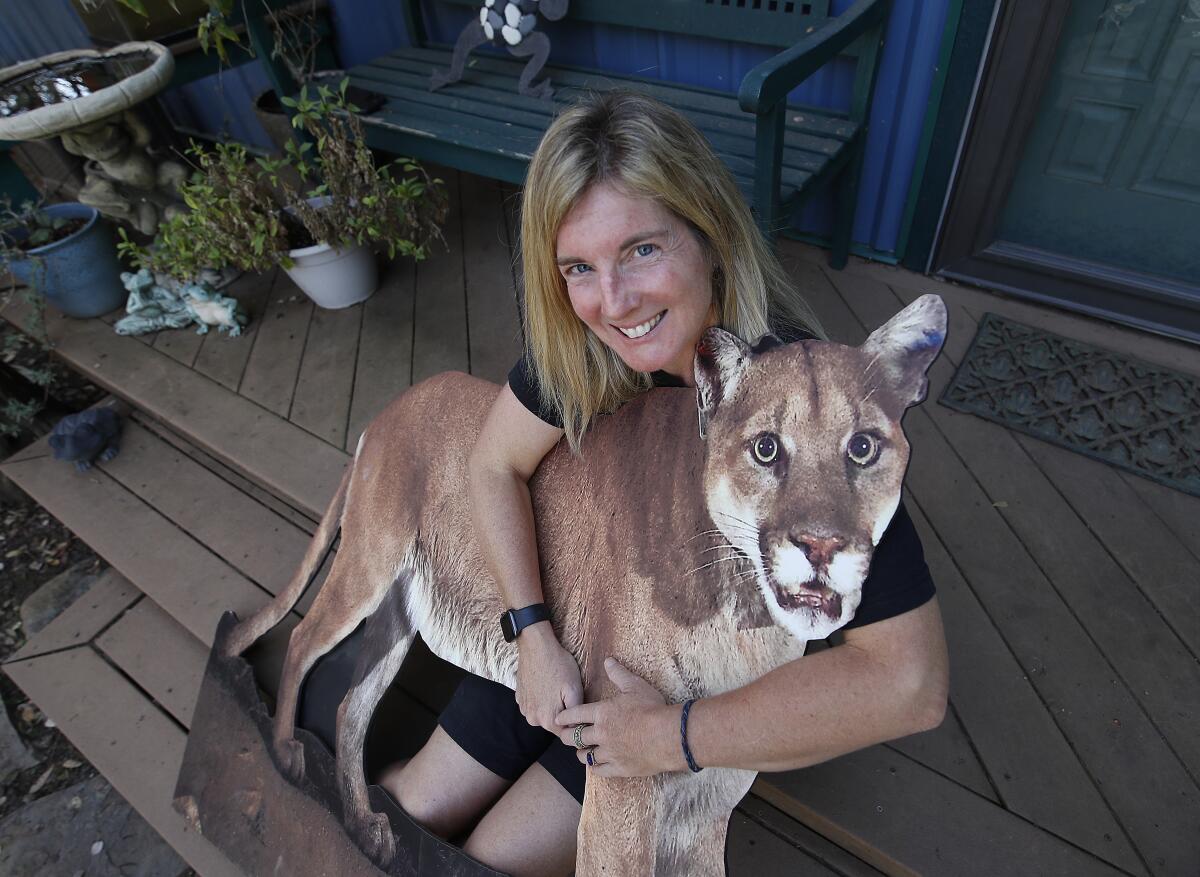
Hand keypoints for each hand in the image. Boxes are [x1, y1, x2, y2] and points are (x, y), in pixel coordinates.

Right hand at [516, 622, 583, 731]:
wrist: (535, 646)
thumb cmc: (558, 665)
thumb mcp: (575, 688)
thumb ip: (576, 712)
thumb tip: (577, 726)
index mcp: (547, 719)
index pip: (566, 733)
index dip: (576, 723)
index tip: (580, 709)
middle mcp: (532, 718)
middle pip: (554, 724)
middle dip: (563, 713)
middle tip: (568, 694)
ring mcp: (523, 708)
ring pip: (543, 714)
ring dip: (551, 706)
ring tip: (556, 687)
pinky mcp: (519, 698)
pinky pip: (534, 705)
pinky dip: (540, 698)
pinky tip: (545, 684)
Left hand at [555, 658, 677, 776]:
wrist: (668, 736)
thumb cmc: (652, 708)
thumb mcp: (635, 686)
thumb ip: (619, 674)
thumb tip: (608, 660)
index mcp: (602, 713)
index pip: (575, 714)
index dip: (564, 717)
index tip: (558, 719)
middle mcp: (601, 734)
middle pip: (575, 738)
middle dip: (566, 737)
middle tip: (564, 737)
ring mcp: (609, 753)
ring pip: (585, 756)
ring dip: (580, 753)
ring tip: (580, 752)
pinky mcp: (619, 768)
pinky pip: (600, 771)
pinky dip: (595, 768)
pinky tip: (594, 766)